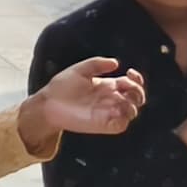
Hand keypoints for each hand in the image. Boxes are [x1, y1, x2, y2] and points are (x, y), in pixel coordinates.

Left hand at [24, 55, 146, 142]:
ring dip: (133, 104)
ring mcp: (108, 112)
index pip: (130, 83)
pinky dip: (124, 118)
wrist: (48, 103)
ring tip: (123, 98)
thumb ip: (96, 64)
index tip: (130, 72)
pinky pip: (121, 124)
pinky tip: (117, 108)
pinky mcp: (104, 124)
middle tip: (128, 85)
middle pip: (136, 98)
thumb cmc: (61, 87)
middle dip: (138, 91)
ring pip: (132, 111)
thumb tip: (116, 63)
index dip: (136, 78)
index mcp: (108, 86)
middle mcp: (111, 99)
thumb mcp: (80, 70)